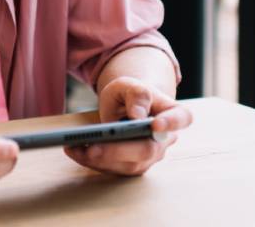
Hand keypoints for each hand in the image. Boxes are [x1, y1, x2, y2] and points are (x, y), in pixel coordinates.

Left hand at [63, 76, 191, 175]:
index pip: (180, 119)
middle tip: (93, 147)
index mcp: (173, 114)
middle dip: (118, 150)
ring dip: (100, 159)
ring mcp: (150, 157)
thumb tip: (138, 114)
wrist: (126, 106)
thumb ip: (136, 93)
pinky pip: (114, 168)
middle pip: (147, 150)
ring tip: (74, 147)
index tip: (155, 124)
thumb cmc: (130, 94)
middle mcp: (165, 140)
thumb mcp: (129, 85)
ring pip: (129, 164)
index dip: (170, 123)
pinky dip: (92, 161)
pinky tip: (74, 151)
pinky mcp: (132, 166)